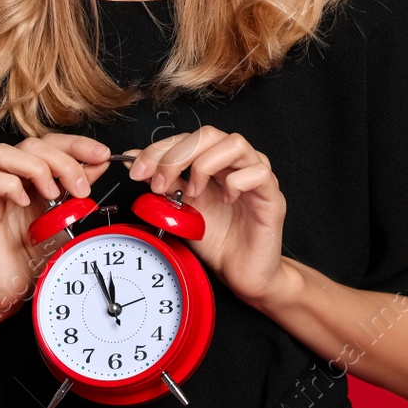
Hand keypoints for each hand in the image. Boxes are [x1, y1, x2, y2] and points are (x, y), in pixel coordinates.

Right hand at [0, 133, 114, 315]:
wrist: (11, 286)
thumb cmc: (34, 253)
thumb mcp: (67, 216)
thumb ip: (78, 188)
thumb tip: (99, 163)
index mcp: (32, 175)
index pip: (51, 142)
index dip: (77, 143)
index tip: (102, 154)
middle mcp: (10, 177)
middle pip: (31, 144)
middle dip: (63, 160)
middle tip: (81, 187)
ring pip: (3, 153)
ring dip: (35, 168)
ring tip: (52, 194)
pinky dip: (8, 185)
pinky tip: (25, 203)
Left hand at [123, 127, 287, 305]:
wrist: (240, 272)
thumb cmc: (217, 241)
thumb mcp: (181, 210)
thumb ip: (164, 184)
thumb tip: (135, 163)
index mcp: (214, 163)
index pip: (186, 138)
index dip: (159, 150)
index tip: (137, 171)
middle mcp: (236, 164)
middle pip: (207, 134)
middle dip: (175, 156)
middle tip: (159, 184)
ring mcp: (256, 176)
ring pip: (234, 143)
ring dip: (204, 165)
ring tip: (194, 192)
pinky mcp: (272, 196)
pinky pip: (258, 172)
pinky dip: (235, 183)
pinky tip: (226, 200)